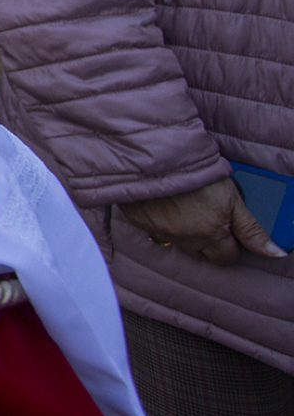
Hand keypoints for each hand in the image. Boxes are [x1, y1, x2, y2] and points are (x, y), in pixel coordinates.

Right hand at [120, 179, 287, 265]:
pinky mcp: (141, 223)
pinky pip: (157, 232)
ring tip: (188, 211)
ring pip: (180, 244)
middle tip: (210, 220)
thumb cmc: (196, 174)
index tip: (231, 230)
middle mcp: (185, 239)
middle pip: (203, 255)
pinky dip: (164, 223)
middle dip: (210, 243)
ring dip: (187, 234)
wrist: (152, 158)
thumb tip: (275, 253)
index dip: (232, 245)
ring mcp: (160, 232)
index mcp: (210, 235)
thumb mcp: (232, 198)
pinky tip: (166, 206)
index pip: (227, 257)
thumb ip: (251, 229)